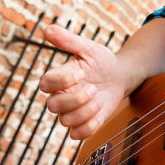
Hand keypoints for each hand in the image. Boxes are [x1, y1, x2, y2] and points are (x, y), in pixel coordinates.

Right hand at [39, 24, 129, 139]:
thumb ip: (68, 40)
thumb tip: (47, 29)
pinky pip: (78, 135)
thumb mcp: (88, 48)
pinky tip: (100, 111)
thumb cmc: (101, 61)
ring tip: (99, 98)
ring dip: (87, 111)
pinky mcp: (83, 124)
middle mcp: (60, 97)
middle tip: (94, 88)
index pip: (45, 84)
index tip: (82, 71)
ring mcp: (71, 112)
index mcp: (58, 78)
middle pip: (53, 106)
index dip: (62, 80)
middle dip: (76, 98)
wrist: (119, 76)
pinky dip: (90, 125)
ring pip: (66, 121)